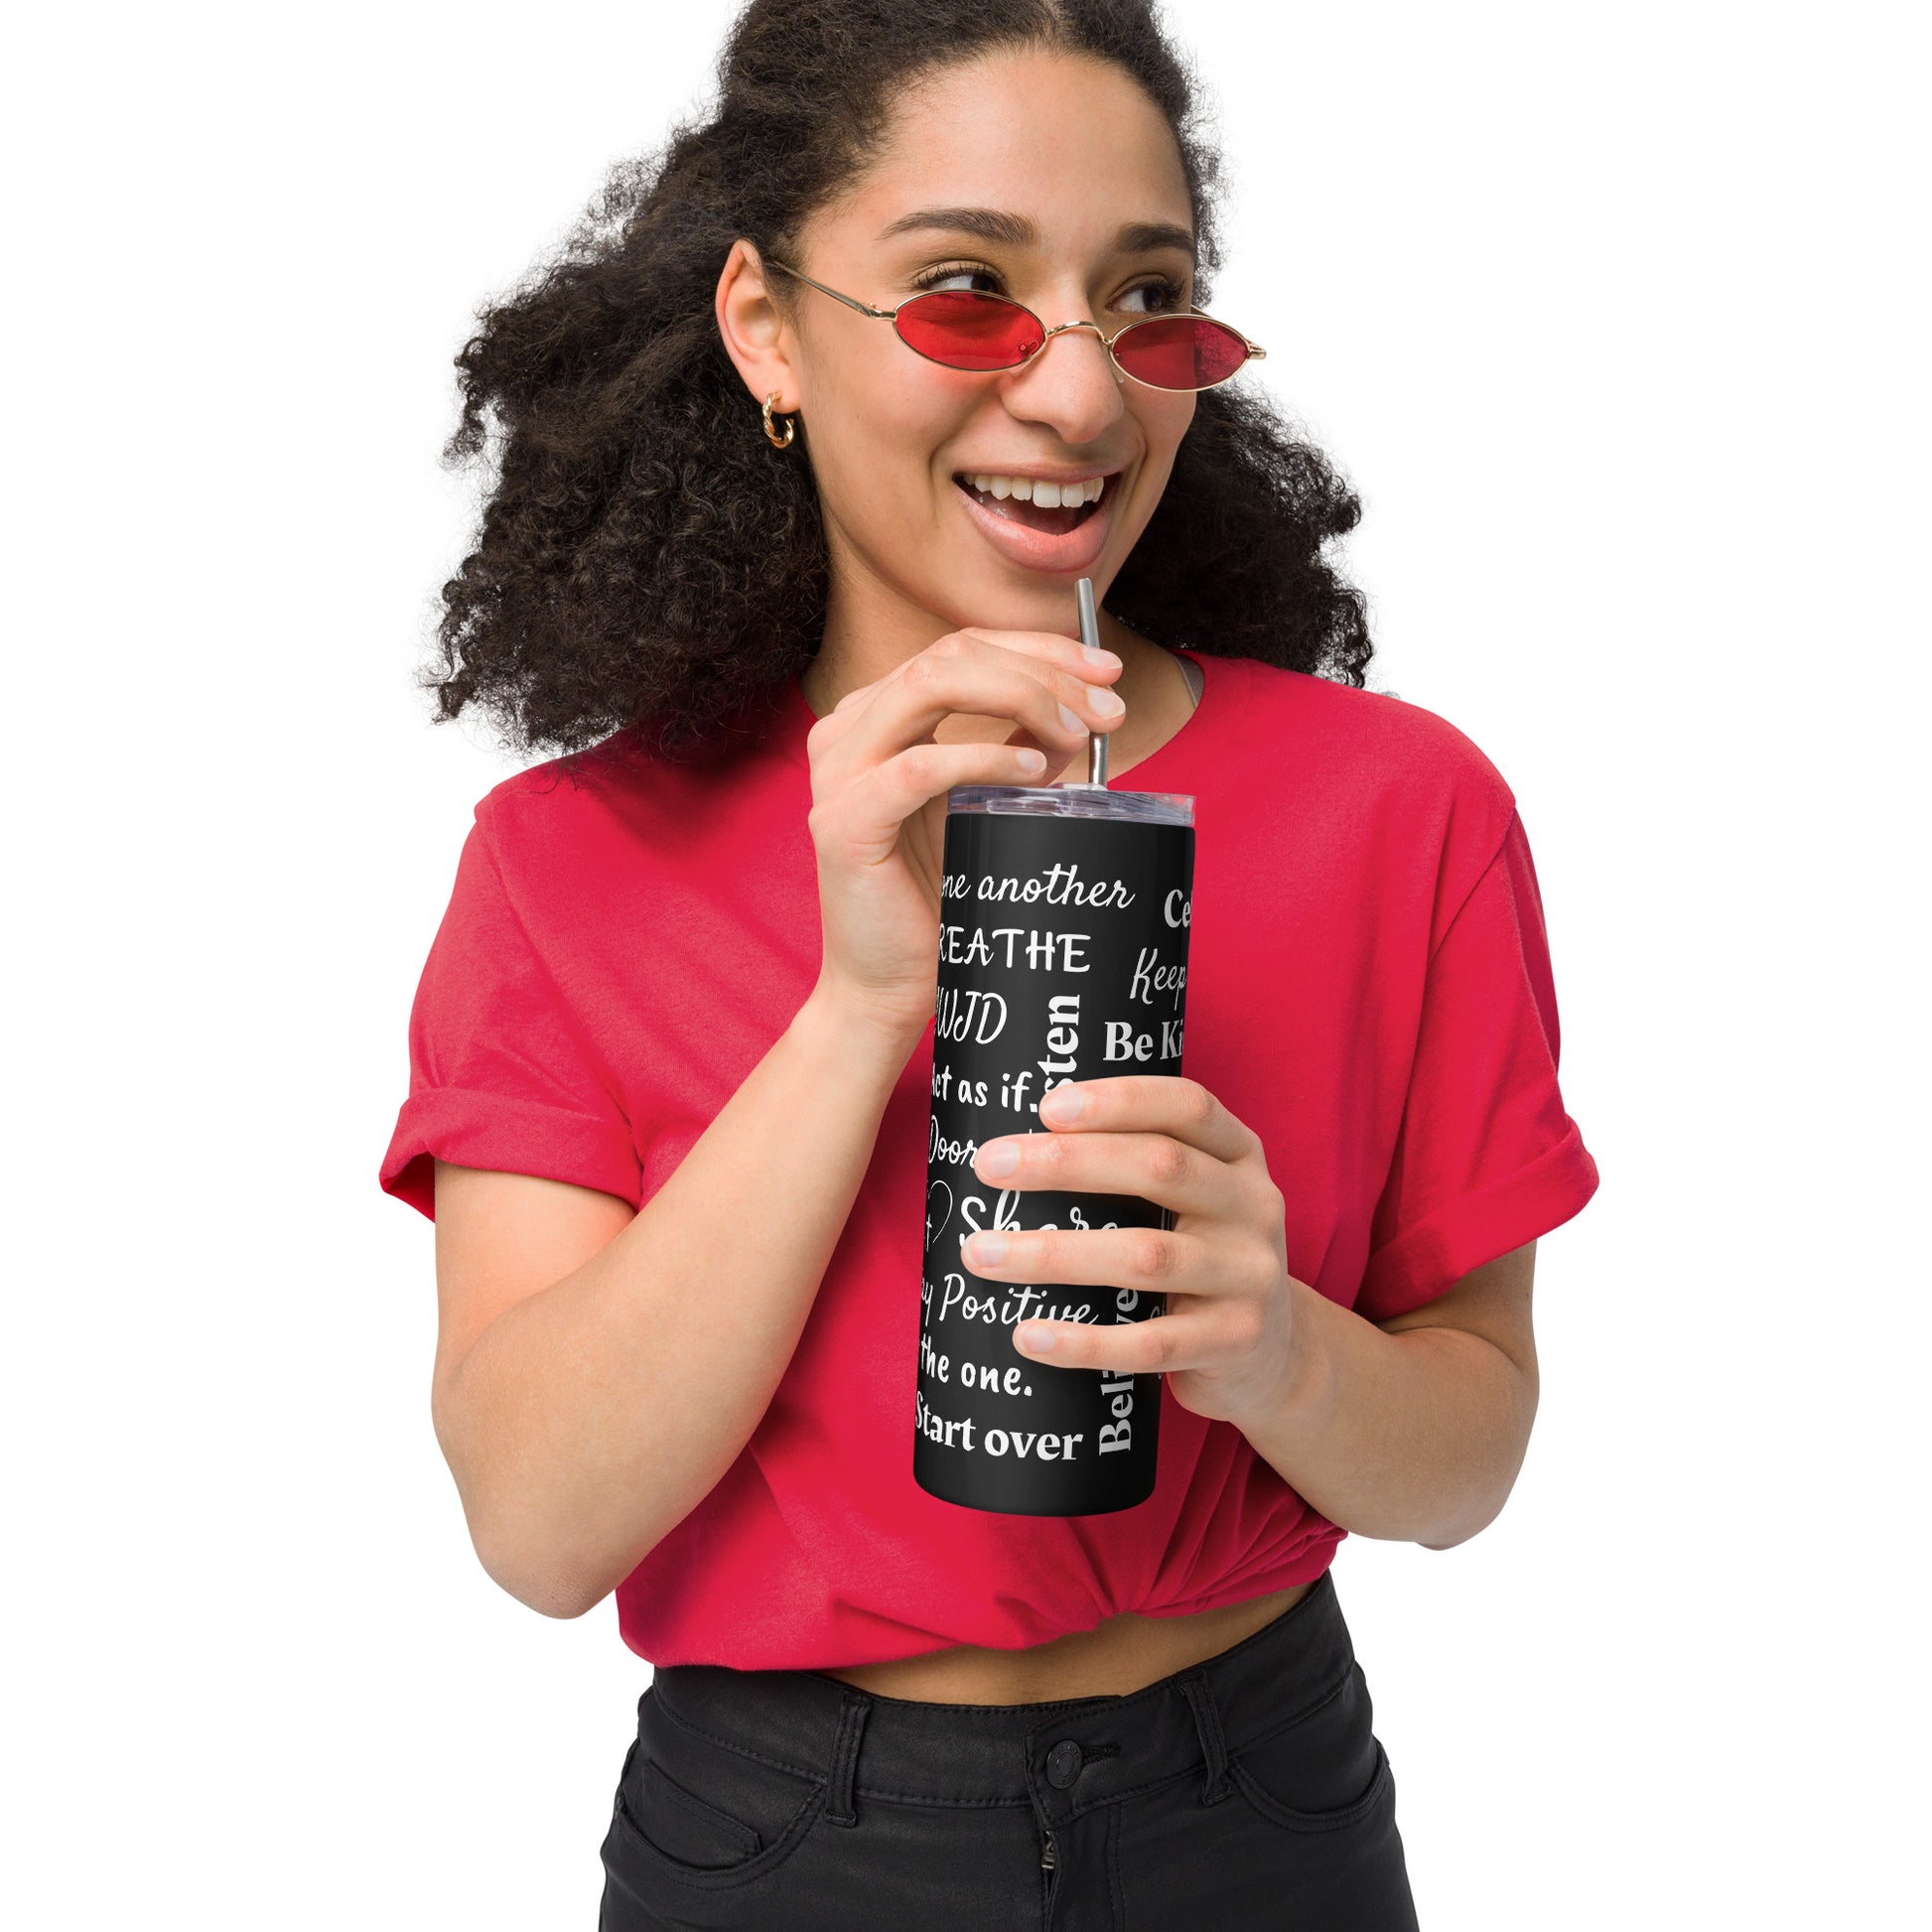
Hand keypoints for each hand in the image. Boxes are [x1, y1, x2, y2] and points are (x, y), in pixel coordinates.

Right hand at [805, 628, 1125, 1039]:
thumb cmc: (938, 900)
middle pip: (952, 654)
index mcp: (875, 717)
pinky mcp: (843, 822)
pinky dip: (985, 757)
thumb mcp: (987, 807)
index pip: (961, 647)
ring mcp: (837, 773)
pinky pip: (921, 765)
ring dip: (1021, 698)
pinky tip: (1034, 771)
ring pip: (932, 685)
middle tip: (1108, 711)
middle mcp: (846, 731)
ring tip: (1079, 737)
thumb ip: (1018, 752)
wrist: (887, 988)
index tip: (1108, 673)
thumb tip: (1081, 715)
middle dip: (1044, 671)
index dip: (1041, 648)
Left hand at [961, 1074, 1302, 1429]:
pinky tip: (1027, 1334)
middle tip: (989, 1166)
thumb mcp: (1194, 1199)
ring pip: (1145, 1257)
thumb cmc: (1200, 1257)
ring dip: (1053, 1255)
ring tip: (981, 1254)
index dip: (1119, 1101)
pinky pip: (1149, 1343)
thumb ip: (1138, 1168)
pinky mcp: (1233, 1342)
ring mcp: (1250, 1276)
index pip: (1188, 1106)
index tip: (1046, 1107)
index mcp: (1239, 1155)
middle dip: (1065, 1162)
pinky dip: (1082, 1341)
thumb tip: (1015, 1147)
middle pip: (1160, 1168)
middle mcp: (1254, 1206)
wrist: (1274, 1356)